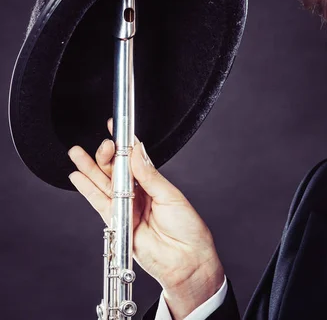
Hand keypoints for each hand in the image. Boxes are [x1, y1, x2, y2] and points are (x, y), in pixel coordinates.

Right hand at [68, 119, 223, 318]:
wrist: (186, 260)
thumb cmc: (188, 229)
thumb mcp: (171, 197)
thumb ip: (149, 176)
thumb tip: (137, 152)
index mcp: (154, 184)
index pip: (135, 160)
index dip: (124, 144)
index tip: (116, 128)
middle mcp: (139, 194)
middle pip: (116, 171)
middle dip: (106, 156)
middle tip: (102, 144)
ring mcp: (127, 208)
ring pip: (104, 184)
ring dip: (90, 169)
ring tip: (76, 153)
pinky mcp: (118, 223)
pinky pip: (99, 203)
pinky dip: (88, 190)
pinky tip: (77, 177)